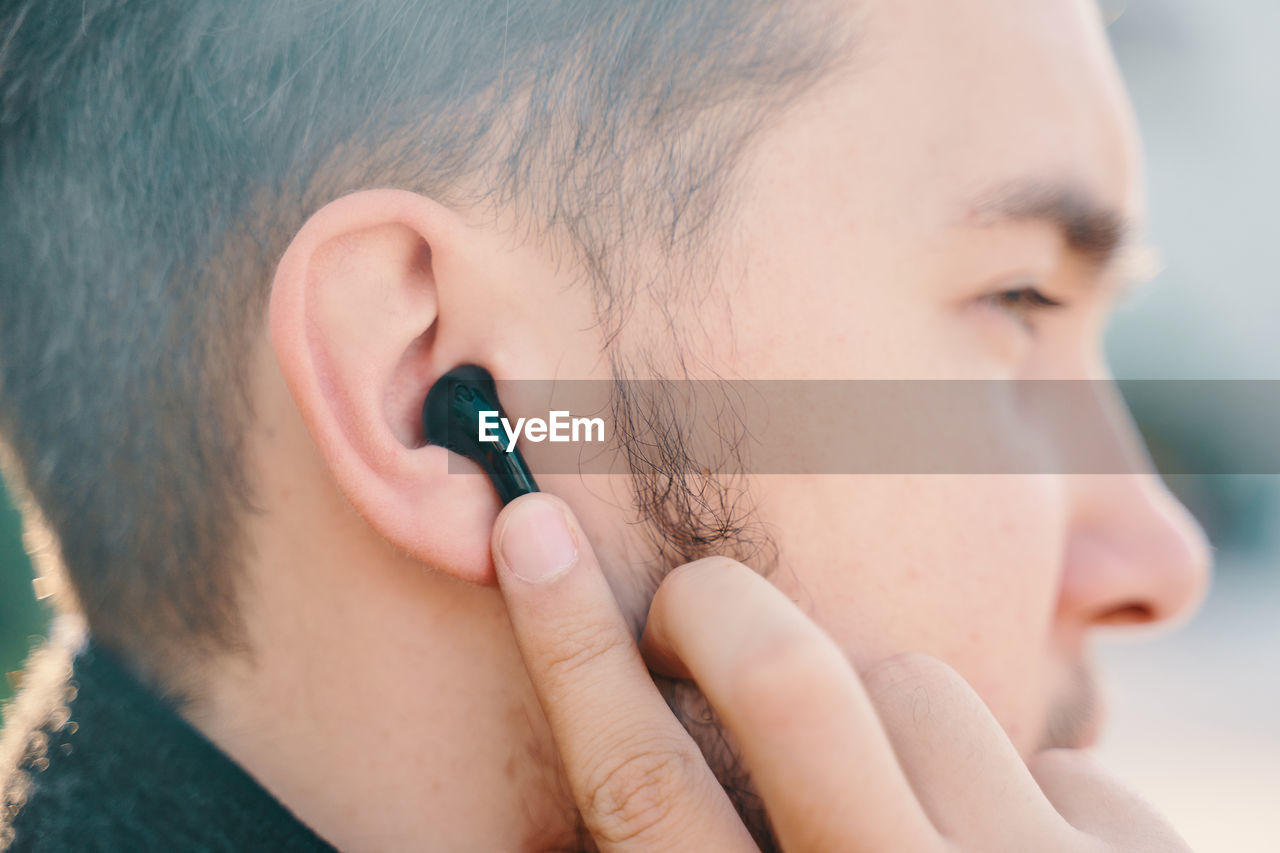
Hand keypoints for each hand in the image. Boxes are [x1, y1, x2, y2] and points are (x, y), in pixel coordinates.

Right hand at [490, 493, 1191, 851]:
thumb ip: (701, 847)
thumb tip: (600, 763)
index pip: (638, 784)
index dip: (569, 643)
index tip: (533, 528)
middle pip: (781, 680)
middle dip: (713, 609)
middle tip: (692, 610)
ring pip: (912, 687)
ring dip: (884, 724)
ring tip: (900, 816)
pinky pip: (1046, 755)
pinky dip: (1016, 797)